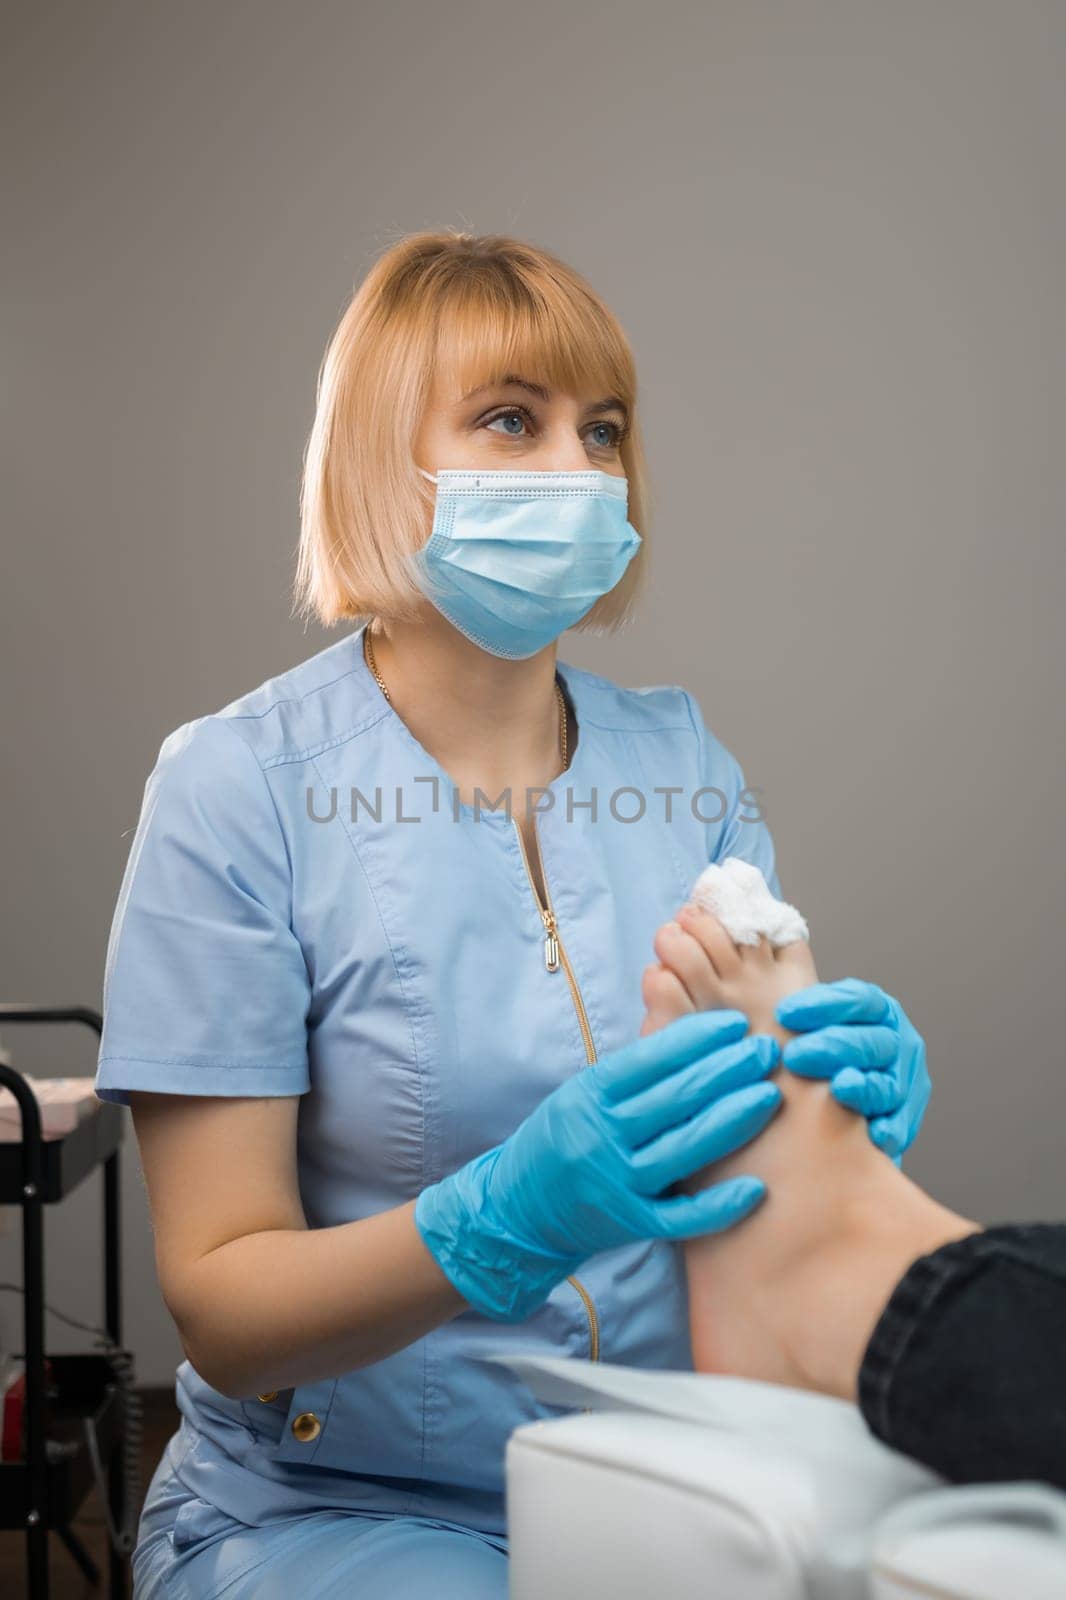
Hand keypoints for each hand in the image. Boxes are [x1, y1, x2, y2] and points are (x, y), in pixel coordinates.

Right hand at [415, 1010, 781, 1320]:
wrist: (520, 1208)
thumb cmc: (564, 1137)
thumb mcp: (583, 1093)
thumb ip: (631, 1071)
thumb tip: (691, 1028)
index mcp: (590, 1094)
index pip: (651, 1059)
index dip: (697, 1038)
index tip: (736, 1023)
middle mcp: (601, 1136)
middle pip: (675, 1098)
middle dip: (727, 1070)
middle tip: (768, 1051)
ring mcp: (616, 1183)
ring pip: (684, 1148)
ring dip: (733, 1120)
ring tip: (770, 1096)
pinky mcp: (629, 1224)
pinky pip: (681, 1216)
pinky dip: (719, 1205)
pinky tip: (756, 1188)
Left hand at [774, 978, 930, 1162]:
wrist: (830, 1103)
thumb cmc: (808, 1054)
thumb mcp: (804, 1027)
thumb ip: (788, 1020)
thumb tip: (757, 1018)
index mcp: (877, 1009)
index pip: (857, 999)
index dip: (822, 1004)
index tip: (782, 1014)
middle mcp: (896, 1040)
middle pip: (871, 1041)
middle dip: (833, 1046)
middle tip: (793, 1056)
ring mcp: (904, 1080)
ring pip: (889, 1083)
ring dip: (864, 1087)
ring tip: (838, 1088)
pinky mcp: (904, 1118)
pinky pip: (901, 1124)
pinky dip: (889, 1128)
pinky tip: (873, 1134)